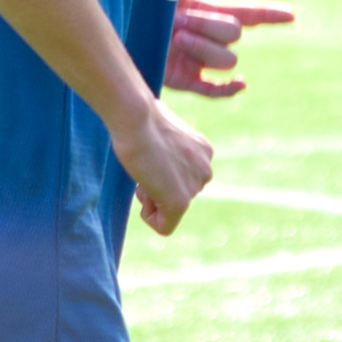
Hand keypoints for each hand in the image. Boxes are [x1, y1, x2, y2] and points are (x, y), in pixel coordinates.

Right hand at [109, 97, 215, 235]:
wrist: (136, 118)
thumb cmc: (140, 115)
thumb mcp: (161, 125)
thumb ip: (167, 145)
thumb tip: (157, 150)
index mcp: (203, 151)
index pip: (182, 177)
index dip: (159, 172)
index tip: (150, 155)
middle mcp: (205, 169)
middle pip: (177, 193)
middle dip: (156, 186)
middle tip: (145, 164)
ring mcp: (194, 186)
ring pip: (169, 210)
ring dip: (151, 197)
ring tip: (144, 171)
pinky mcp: (180, 202)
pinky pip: (164, 227)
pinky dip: (149, 217)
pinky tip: (144, 191)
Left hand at [165, 0, 297, 98]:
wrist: (110, 21)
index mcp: (205, 11)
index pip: (246, 14)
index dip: (269, 14)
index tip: (291, 15)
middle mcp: (205, 36)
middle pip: (233, 33)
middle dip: (212, 25)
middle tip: (182, 21)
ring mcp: (196, 59)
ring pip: (226, 58)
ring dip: (206, 47)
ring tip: (179, 39)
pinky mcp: (184, 79)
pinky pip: (216, 90)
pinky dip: (230, 88)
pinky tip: (240, 81)